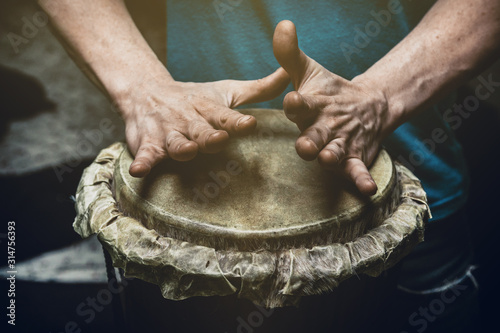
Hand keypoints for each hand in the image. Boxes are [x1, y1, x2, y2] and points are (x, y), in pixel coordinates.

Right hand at [117, 67, 288, 176]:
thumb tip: (290, 75)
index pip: (226, 117)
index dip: (237, 122)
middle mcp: (190, 121)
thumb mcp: (227, 92)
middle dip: (211, 136)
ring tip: (188, 151)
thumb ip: (259, 89)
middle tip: (220, 139)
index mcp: (210, 110)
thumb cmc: (196, 99)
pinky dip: (142, 162)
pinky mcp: (148, 143)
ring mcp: (168, 132)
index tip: (250, 124)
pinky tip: (139, 171)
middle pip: (202, 131)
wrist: (147, 91)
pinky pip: (145, 154)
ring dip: (181, 147)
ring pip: (175, 142)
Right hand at [273, 20, 390, 195]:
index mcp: (306, 111)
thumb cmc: (328, 93)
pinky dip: (360, 181)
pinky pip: (355, 173)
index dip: (296, 105)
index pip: (298, 108)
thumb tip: (284, 24)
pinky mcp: (353, 161)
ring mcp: (335, 148)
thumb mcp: (310, 70)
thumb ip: (291, 53)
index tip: (293, 100)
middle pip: (310, 139)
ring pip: (329, 156)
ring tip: (329, 160)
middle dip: (306, 143)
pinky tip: (367, 189)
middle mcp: (317, 133)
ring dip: (329, 159)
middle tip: (303, 146)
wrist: (361, 108)